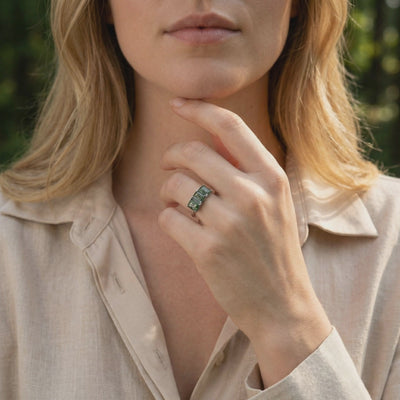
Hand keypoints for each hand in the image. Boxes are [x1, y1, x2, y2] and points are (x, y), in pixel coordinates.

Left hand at [158, 98, 330, 381]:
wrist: (283, 304)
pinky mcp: (208, 250)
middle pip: (192, 153)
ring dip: (167, 191)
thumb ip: (247, 171)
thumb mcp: (275, 203)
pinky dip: (168, 220)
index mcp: (272, 177)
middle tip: (169, 167)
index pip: (231, 126)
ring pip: (175, 185)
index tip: (177, 103)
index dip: (199, 108)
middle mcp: (253, 194)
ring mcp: (230, 223)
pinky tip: (183, 229)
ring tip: (177, 203)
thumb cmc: (275, 250)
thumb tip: (208, 138)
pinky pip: (168, 218)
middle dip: (172, 157)